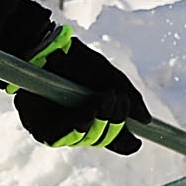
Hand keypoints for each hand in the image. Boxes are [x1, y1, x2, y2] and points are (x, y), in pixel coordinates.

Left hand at [15, 30, 147, 153]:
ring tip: (105, 99)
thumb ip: (128, 97)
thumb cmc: (75, 58)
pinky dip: (79, 124)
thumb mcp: (109, 76)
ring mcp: (58, 128)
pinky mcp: (39, 127)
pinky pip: (60, 137)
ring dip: (100, 122)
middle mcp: (76, 125)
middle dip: (115, 123)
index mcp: (93, 115)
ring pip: (84, 139)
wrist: (46, 45)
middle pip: (101, 139)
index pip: (112, 137)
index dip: (124, 140)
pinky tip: (89, 110)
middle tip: (119, 100)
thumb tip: (146, 121)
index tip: (138, 138)